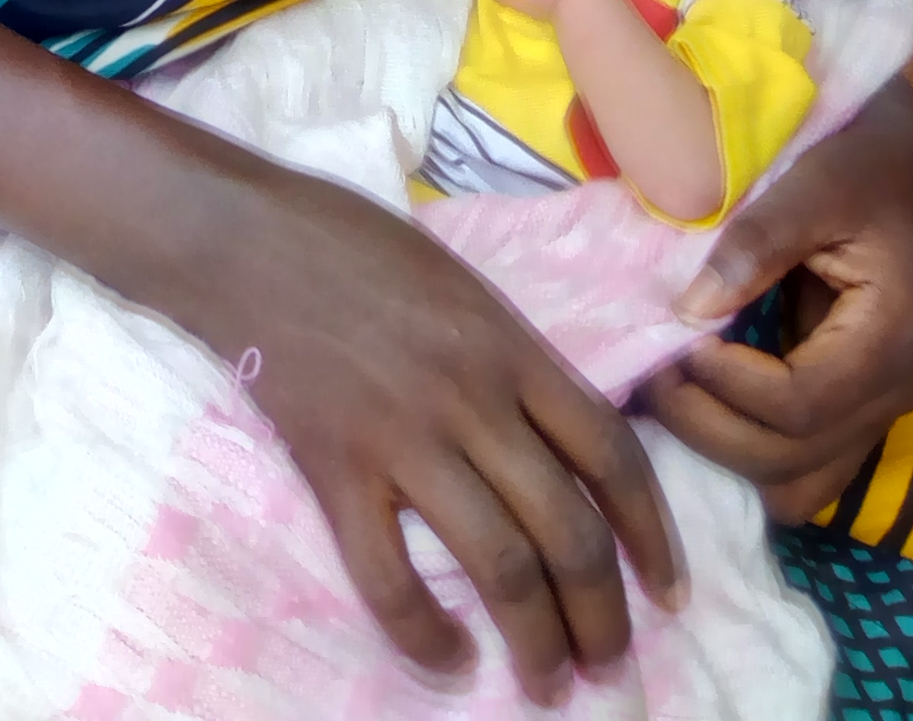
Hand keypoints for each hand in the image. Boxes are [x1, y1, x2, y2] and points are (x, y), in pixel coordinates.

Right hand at [175, 154, 685, 700]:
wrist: (244, 236)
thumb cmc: (355, 244)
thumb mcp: (461, 284)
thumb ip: (512, 360)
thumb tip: (560, 444)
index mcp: (510, 346)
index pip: (612, 454)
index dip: (654, 535)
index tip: (669, 593)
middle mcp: (472, 398)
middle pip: (568, 528)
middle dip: (601, 615)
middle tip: (607, 663)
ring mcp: (402, 438)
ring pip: (498, 565)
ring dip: (535, 640)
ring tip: (546, 683)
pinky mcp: (335, 470)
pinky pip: (389, 578)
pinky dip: (425, 635)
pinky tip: (450, 659)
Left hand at [641, 78, 912, 518]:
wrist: (900, 156)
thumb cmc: (859, 159)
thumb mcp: (812, 181)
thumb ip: (757, 242)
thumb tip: (691, 308)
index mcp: (890, 341)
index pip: (797, 406)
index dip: (725, 383)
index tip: (674, 332)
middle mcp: (890, 395)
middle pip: (789, 461)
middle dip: (706, 424)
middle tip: (649, 366)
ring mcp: (872, 411)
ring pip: (794, 485)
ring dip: (723, 452)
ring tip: (669, 386)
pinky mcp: (847, 407)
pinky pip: (797, 465)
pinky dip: (744, 452)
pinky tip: (697, 402)